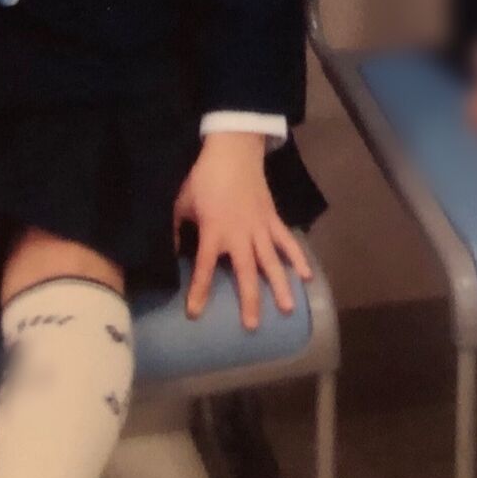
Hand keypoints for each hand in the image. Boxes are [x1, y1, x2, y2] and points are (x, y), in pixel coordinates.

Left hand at [173, 132, 311, 327]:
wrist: (232, 151)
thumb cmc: (203, 177)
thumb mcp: (181, 201)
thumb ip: (176, 229)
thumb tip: (170, 253)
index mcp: (214, 231)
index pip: (204, 268)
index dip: (199, 291)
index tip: (195, 314)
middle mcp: (239, 234)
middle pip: (245, 272)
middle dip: (249, 300)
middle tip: (253, 326)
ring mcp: (259, 227)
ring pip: (271, 261)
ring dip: (279, 285)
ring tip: (288, 309)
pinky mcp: (272, 218)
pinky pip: (286, 240)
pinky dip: (297, 257)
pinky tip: (306, 276)